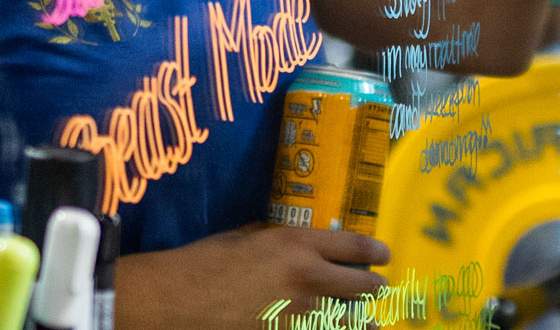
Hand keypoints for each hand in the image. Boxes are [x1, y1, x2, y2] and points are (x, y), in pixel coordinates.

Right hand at [115, 224, 389, 329]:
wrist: (174, 300)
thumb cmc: (205, 262)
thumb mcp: (249, 238)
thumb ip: (282, 243)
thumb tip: (301, 247)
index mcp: (299, 244)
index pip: (355, 247)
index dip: (376, 253)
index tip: (385, 257)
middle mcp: (309, 277)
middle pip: (362, 285)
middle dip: (374, 288)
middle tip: (378, 289)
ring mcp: (300, 314)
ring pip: (349, 320)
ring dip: (359, 320)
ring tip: (366, 320)